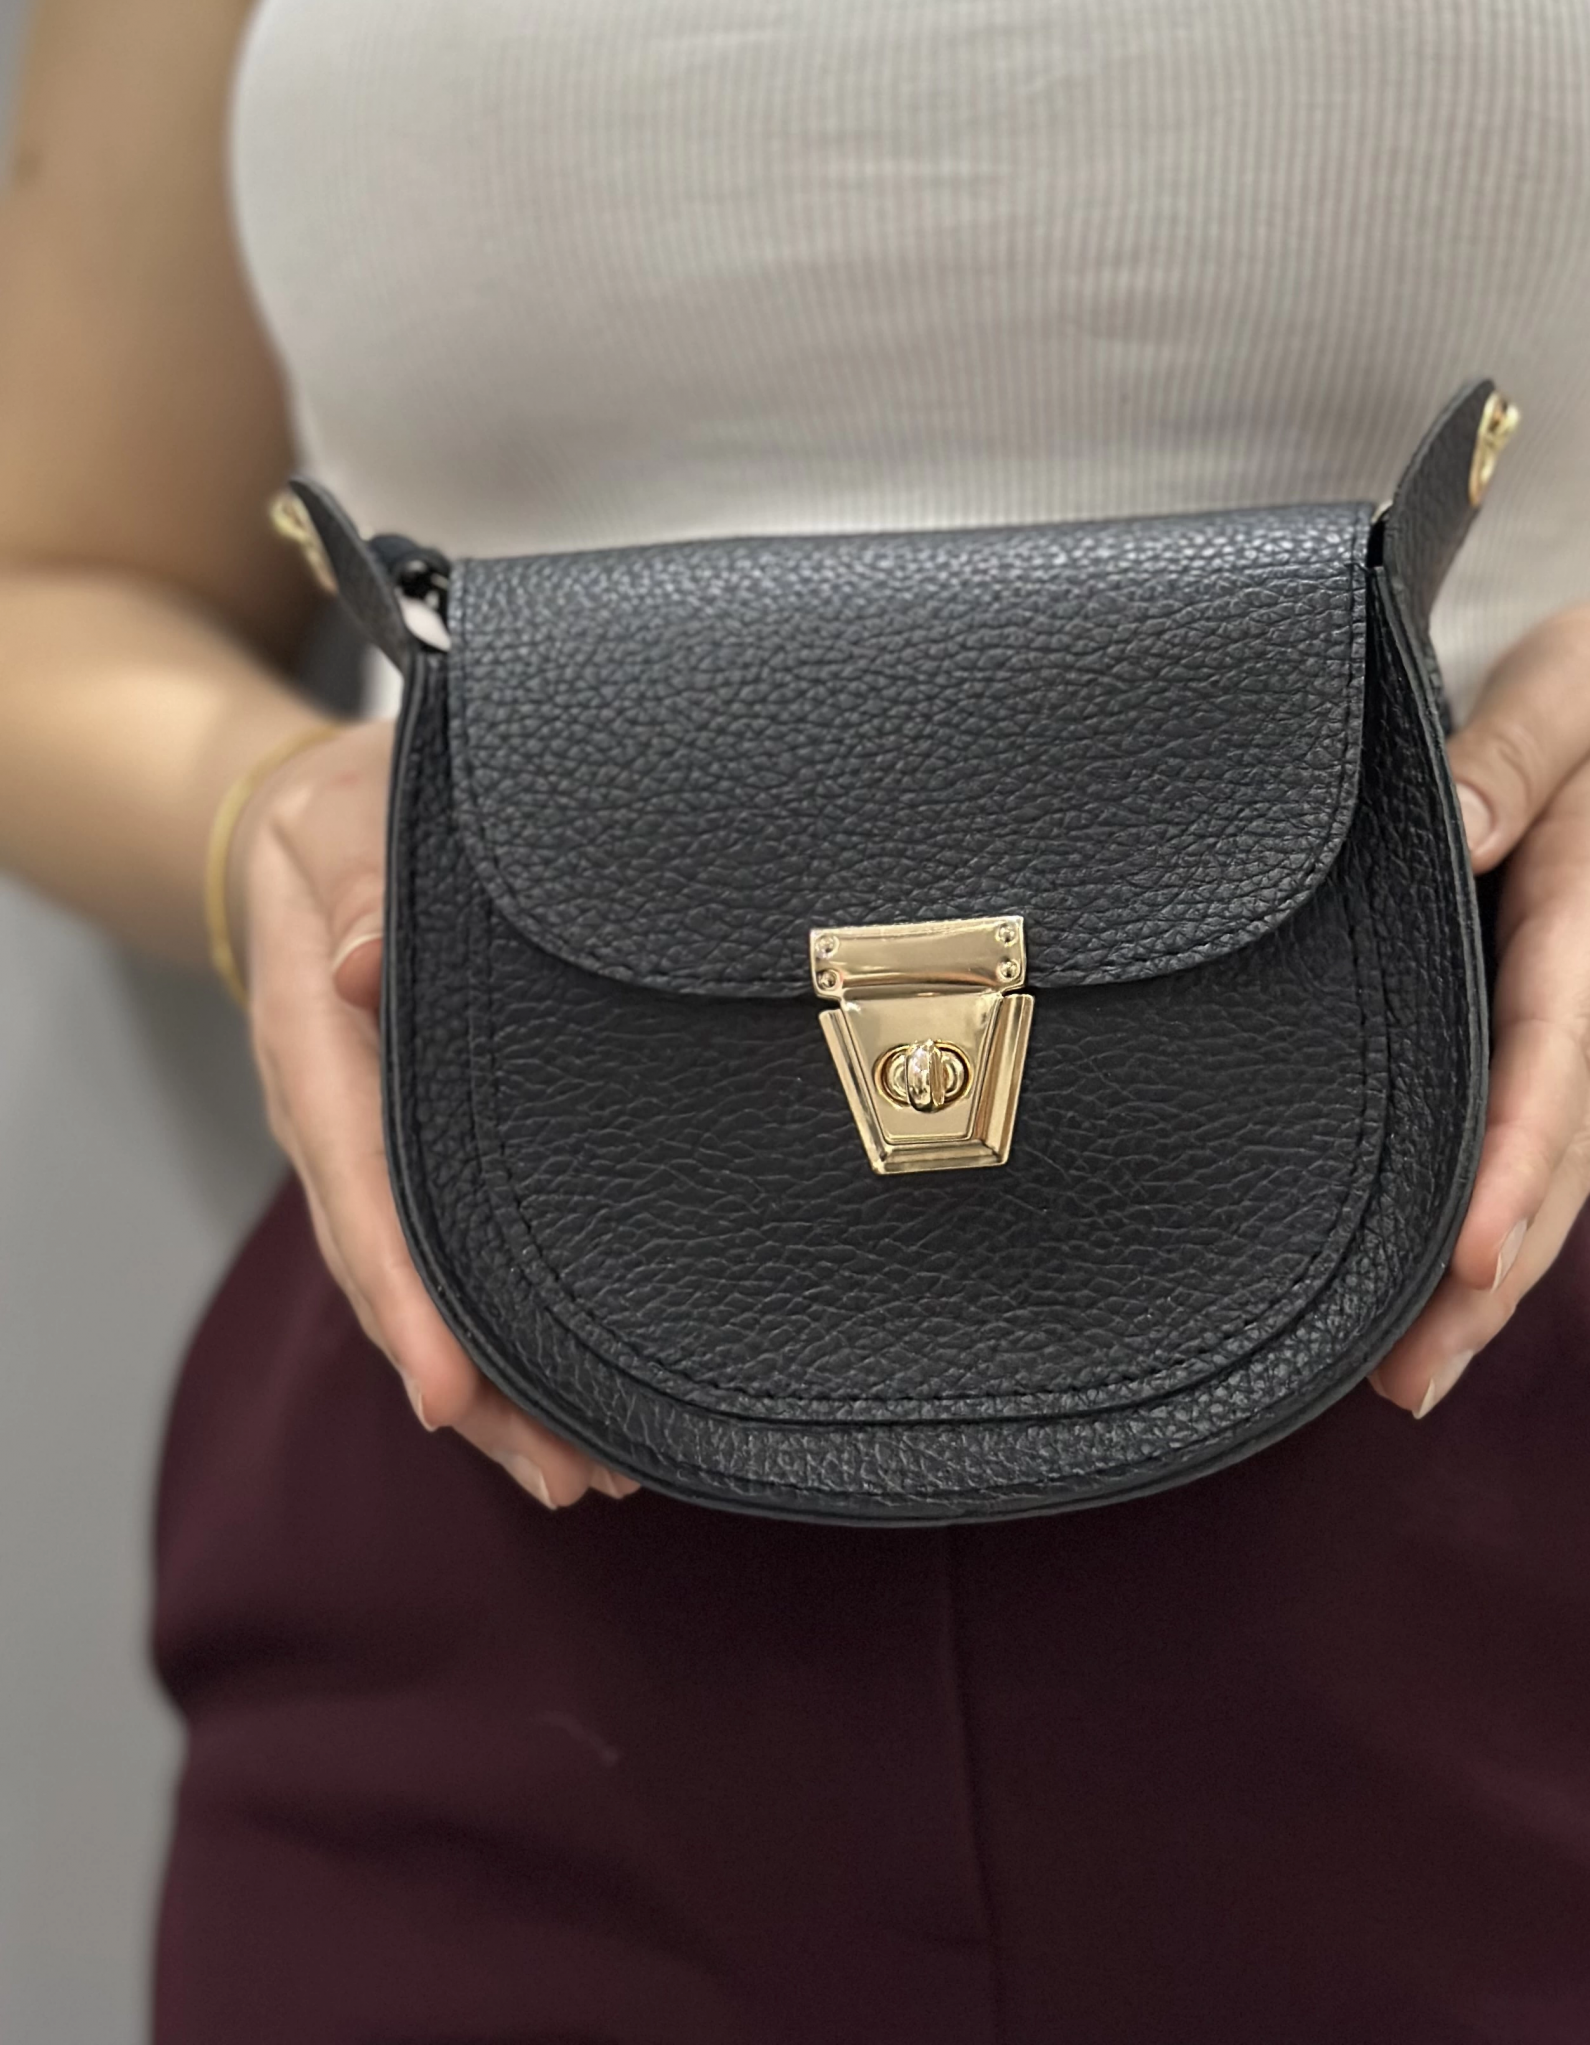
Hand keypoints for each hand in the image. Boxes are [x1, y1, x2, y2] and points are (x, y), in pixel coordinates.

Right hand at [231, 721, 636, 1507]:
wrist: (307, 825)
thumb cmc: (342, 814)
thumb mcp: (340, 818)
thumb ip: (353, 884)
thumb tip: (356, 967)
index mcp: (321, 1046)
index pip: (363, 1186)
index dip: (407, 1293)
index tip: (448, 1390)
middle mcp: (339, 1114)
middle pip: (395, 1274)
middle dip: (472, 1385)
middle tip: (571, 1472)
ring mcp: (370, 1143)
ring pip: (421, 1286)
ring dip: (494, 1387)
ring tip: (585, 1472)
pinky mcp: (409, 1148)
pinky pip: (441, 1254)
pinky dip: (492, 1333)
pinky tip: (559, 1393)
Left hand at [1367, 601, 1589, 1417]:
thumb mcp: (1586, 673)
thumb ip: (1516, 742)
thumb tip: (1453, 826)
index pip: (1554, 1043)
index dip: (1515, 1152)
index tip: (1469, 1247)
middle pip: (1558, 1152)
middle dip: (1490, 1269)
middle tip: (1408, 1376)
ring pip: (1562, 1176)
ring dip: (1494, 1281)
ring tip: (1409, 1379)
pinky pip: (1558, 1155)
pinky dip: (1509, 1236)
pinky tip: (1444, 1308)